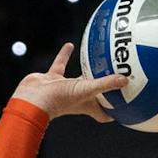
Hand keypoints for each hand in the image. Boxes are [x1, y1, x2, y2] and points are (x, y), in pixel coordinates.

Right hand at [12, 43, 126, 121]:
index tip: (124, 107)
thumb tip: (125, 80)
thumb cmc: (60, 100)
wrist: (32, 98)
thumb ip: (105, 84)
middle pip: (93, 94)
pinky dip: (65, 55)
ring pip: (78, 78)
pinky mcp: (52, 78)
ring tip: (96, 58)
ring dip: (86, 69)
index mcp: (86, 105)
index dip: (112, 112)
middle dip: (103, 88)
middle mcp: (77, 97)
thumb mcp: (87, 90)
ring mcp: (64, 88)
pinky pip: (60, 64)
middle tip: (115, 76)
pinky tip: (71, 45)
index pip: (102, 113)